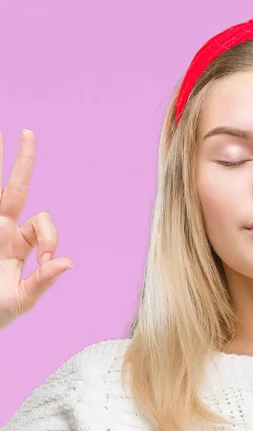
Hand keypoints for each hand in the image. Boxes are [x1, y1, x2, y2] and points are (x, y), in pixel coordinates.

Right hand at [0, 129, 73, 329]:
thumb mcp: (23, 298)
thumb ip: (43, 281)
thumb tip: (69, 262)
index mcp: (19, 243)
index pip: (41, 222)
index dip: (49, 235)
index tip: (46, 257)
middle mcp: (1, 229)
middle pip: (12, 187)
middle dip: (20, 161)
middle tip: (28, 132)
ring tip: (5, 133)